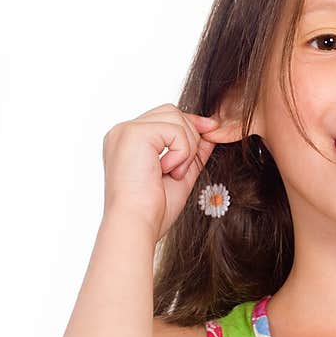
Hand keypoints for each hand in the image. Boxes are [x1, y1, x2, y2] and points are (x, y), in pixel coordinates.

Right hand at [101, 103, 219, 242]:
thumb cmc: (153, 208)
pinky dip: (181, 152)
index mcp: (129, 141)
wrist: (137, 224)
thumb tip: (212, 131)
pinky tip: (168, 171)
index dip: (189, 124)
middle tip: (182, 169)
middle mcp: (123, 132)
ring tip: (173, 172)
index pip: (165, 117)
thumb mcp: (182, 173)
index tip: (211, 130)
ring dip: (186, 148)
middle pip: (171, 111)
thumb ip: (193, 151)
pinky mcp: (134, 133)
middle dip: (190, 136)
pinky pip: (175, 130)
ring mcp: (127, 131)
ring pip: (176, 117)